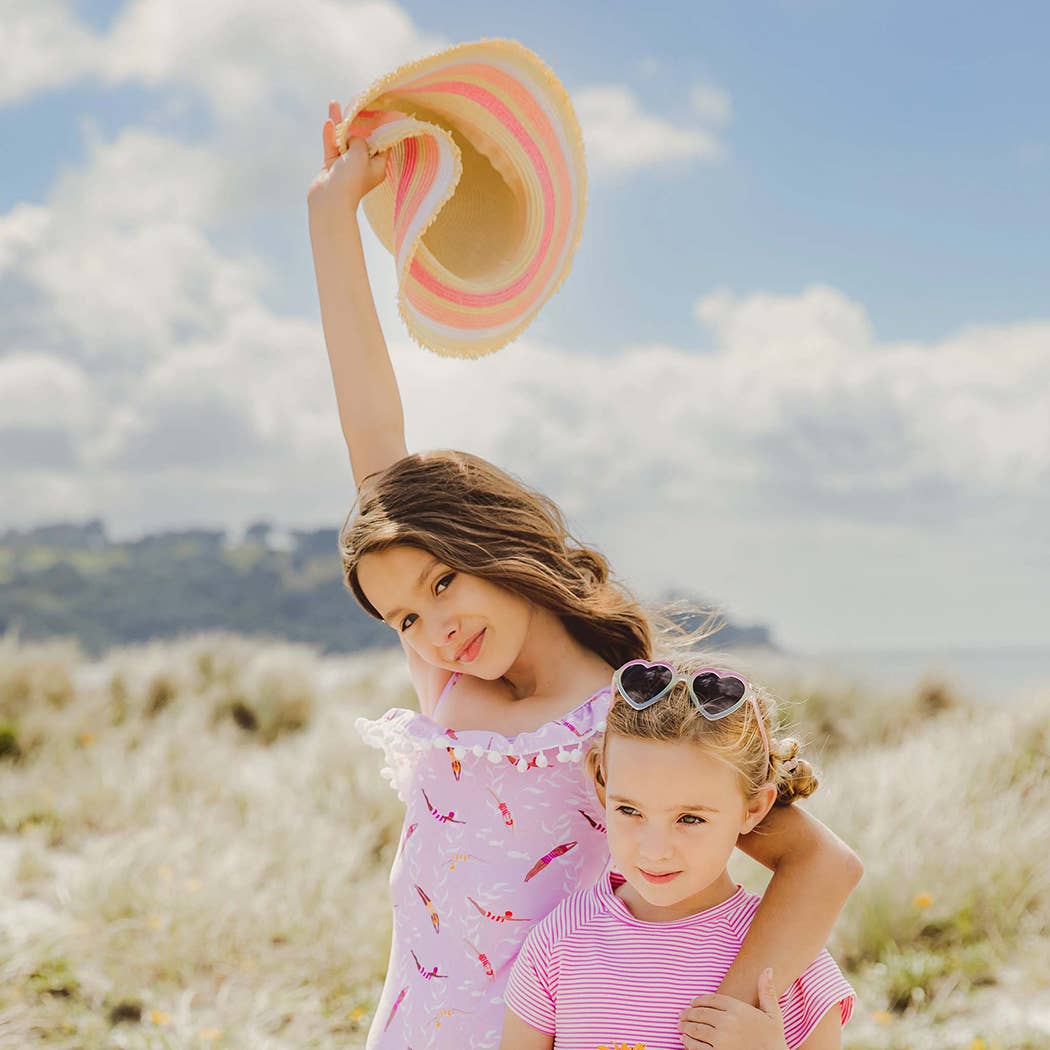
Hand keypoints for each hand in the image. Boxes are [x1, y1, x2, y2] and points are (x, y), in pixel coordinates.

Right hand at [307, 100, 386, 221]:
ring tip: (334, 104)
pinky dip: (330, 135)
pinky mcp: (332, 166)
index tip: (382, 112)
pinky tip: (328, 122)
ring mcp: (347, 165)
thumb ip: (360, 140)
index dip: (382, 128)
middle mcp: (364, 165)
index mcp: (378, 166)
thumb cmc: (351, 179)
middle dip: (358, 123)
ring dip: (339, 123)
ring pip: (344, 140)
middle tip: (356, 105)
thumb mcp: (361, 153)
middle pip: (362, 140)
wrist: (330, 200)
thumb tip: (352, 138)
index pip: (383, 144)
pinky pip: (332, 146)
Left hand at [678, 968, 787, 1049]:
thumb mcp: (773, 1015)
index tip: (693, 1002)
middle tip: (682, 1014)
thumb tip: (767, 968)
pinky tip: (685, 1040)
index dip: (700, 1000)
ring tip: (681, 1025)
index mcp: (738, 1009)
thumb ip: (767, 991)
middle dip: (689, 1013)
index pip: (712, 999)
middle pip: (701, 1013)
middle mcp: (727, 1022)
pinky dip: (688, 1042)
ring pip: (696, 1029)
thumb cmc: (774, 1040)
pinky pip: (698, 1046)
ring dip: (686, 1026)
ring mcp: (721, 1040)